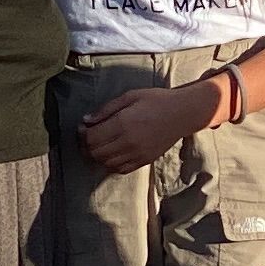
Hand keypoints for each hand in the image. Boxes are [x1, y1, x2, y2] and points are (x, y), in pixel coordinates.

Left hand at [79, 79, 215, 176]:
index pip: (91, 138)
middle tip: (87, 136)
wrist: (183, 113)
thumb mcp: (130, 96)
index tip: (83, 127)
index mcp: (122, 123)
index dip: (82, 134)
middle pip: (95, 153)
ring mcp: (137, 154)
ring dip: (96, 155)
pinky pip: (120, 169)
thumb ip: (106, 109)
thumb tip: (86, 120)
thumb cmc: (156, 100)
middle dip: (85, 146)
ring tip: (98, 145)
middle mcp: (128, 142)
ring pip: (105, 163)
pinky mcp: (144, 160)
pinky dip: (110, 164)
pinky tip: (112, 153)